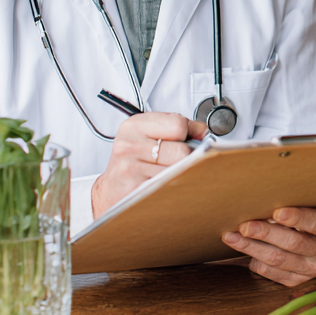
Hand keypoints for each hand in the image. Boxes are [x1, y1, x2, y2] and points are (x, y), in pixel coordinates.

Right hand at [91, 113, 206, 217]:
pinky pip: (170, 186)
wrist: (112, 190)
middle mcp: (129, 144)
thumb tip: (203, 132)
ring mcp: (130, 167)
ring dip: (180, 173)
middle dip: (185, 157)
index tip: (185, 139)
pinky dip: (173, 187)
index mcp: (134, 125)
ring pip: (179, 170)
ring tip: (167, 173)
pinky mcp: (135, 189)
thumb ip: (177, 128)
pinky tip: (163, 185)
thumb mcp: (149, 136)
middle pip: (182, 150)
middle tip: (175, 161)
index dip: (188, 133)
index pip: (178, 124)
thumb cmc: (134, 162)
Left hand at [222, 207, 315, 286]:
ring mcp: (312, 270)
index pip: (315, 222)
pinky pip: (272, 273)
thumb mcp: (314, 205)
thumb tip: (265, 198)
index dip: (296, 217)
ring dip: (251, 247)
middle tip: (244, 225)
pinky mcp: (298, 281)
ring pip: (278, 260)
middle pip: (293, 243)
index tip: (277, 212)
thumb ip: (298, 203)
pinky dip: (255, 261)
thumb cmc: (313, 214)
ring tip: (231, 237)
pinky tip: (243, 248)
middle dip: (265, 233)